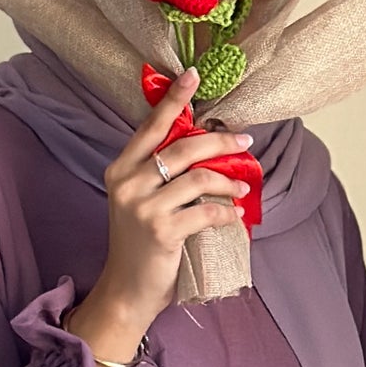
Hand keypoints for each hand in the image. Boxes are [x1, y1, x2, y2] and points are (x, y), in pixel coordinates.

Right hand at [65, 69, 252, 366]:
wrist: (127, 291)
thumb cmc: (140, 245)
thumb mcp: (140, 201)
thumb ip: (160, 174)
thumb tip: (204, 147)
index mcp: (121, 168)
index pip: (150, 126)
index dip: (173, 100)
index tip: (192, 75)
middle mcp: (128, 182)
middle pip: (182, 147)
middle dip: (219, 140)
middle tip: (244, 139)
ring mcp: (144, 207)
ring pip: (198, 178)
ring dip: (227, 179)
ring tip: (241, 185)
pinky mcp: (162, 231)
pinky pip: (206, 211)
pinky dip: (226, 212)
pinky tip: (235, 215)